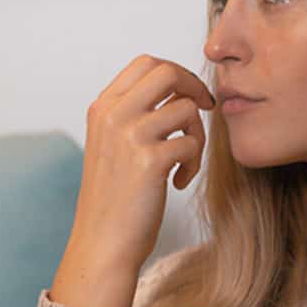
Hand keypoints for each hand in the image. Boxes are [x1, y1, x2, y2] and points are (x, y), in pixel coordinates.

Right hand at [51, 55, 214, 306]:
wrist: (102, 243)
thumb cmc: (114, 198)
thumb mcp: (111, 146)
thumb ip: (132, 115)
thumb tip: (177, 90)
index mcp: (102, 108)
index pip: (145, 63)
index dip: (176, 73)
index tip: (189, 95)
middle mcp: (112, 116)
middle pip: (167, 72)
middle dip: (194, 87)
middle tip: (205, 109)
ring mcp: (129, 136)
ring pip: (186, 109)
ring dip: (197, 134)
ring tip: (185, 162)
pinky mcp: (149, 161)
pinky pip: (191, 144)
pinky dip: (193, 164)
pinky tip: (179, 183)